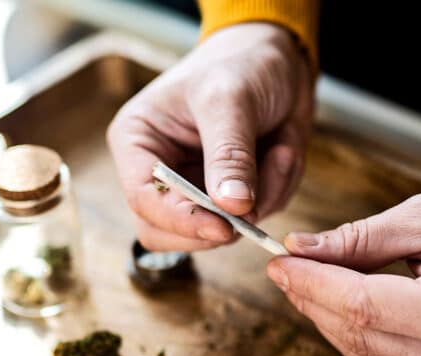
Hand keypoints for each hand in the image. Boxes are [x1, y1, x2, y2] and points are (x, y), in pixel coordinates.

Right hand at [108, 23, 313, 250]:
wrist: (278, 59)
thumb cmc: (240, 64)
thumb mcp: (231, 101)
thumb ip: (229, 155)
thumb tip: (231, 207)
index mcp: (138, 142)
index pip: (143, 200)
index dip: (181, 221)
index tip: (223, 227)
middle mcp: (160, 172)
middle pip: (168, 232)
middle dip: (217, 225)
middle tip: (253, 210)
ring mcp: (195, 189)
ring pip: (218, 232)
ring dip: (259, 200)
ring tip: (280, 151)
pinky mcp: (230, 197)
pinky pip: (253, 218)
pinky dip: (277, 190)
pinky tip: (282, 151)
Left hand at [266, 177, 420, 355]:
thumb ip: (358, 239)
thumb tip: (302, 249)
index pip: (360, 305)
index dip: (310, 283)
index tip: (280, 261)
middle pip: (358, 333)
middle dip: (311, 299)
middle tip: (284, 267)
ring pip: (366, 352)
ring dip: (326, 317)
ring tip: (302, 280)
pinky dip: (353, 329)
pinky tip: (334, 300)